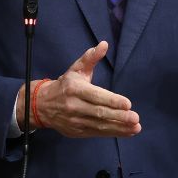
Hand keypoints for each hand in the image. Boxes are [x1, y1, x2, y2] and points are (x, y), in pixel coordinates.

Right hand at [17, 41, 140, 137]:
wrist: (41, 105)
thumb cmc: (65, 85)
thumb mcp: (76, 69)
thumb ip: (91, 58)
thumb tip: (104, 44)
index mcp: (74, 89)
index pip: (95, 96)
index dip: (112, 100)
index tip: (128, 104)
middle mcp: (73, 106)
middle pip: (98, 112)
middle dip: (118, 116)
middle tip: (135, 118)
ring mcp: (74, 120)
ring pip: (99, 125)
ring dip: (119, 127)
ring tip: (135, 127)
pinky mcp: (76, 131)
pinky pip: (96, 133)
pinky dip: (113, 133)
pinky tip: (127, 131)